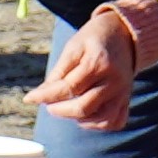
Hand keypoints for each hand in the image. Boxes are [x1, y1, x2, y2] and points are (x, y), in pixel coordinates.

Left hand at [35, 0, 157, 131]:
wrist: (125, 33)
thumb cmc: (94, 39)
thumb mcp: (73, 47)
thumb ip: (59, 72)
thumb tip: (41, 95)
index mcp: (99, 63)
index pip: (68, 88)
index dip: (46, 96)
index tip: (30, 98)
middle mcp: (114, 81)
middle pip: (84, 108)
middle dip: (60, 110)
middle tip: (49, 105)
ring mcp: (124, 92)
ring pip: (101, 120)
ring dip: (79, 120)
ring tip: (67, 108)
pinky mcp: (127, 99)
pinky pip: (114, 121)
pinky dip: (98, 124)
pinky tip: (86, 115)